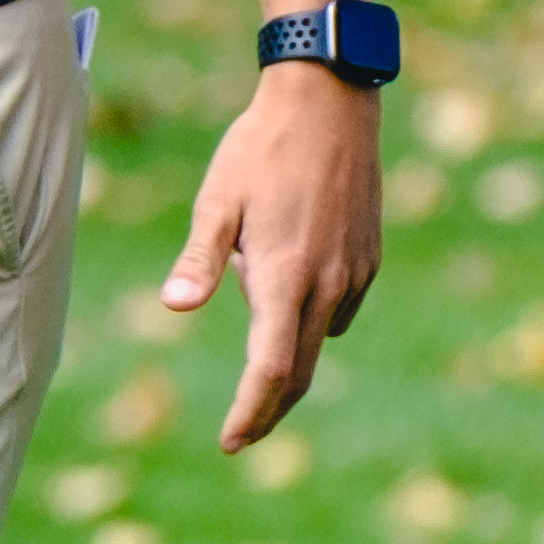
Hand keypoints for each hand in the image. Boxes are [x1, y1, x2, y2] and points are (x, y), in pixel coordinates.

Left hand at [164, 65, 382, 451]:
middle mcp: (327, 284)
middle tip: (241, 432)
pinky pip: (339, 309)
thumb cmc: (261, 147)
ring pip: (321, 339)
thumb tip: (174, 308)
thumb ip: (199, 260)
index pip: (272, 370)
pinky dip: (311, 318)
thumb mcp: (218, 200)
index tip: (231, 441)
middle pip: (301, 372)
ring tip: (254, 300)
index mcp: (285, 276)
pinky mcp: (369, 259)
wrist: (330, 101)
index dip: (251, 414)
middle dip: (269, 408)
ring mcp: (354, 273)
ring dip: (289, 354)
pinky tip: (289, 279)